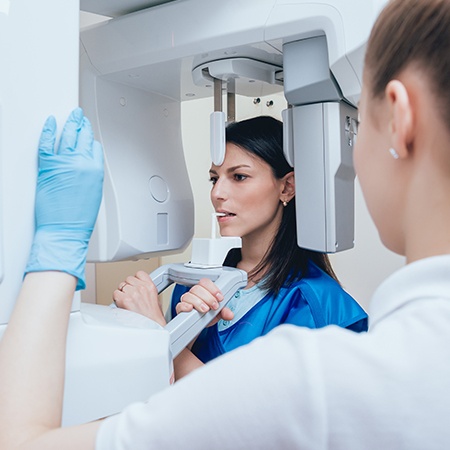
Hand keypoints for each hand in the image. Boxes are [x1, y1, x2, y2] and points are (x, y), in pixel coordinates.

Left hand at [25, 108, 103, 289]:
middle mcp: (81, 163)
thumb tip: (85, 167)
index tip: (88, 135)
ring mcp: (64, 163)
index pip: (95, 147)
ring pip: (67, 135)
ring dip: (70, 123)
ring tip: (71, 116)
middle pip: (82, 137)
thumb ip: (91, 176)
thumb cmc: (79, 218)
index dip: (91, 140)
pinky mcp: (47, 166)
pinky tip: (50, 122)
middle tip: (80, 117)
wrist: (65, 230)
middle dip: (82, 125)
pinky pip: (46, 143)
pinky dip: (48, 130)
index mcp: (95, 170)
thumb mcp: (94, 194)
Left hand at [113, 270, 165, 326]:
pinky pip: (115, 294)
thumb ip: (146, 289)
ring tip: (127, 302)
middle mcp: (142, 288)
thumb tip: (137, 288)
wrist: (152, 326)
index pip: (139, 274)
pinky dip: (117, 299)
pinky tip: (122, 304)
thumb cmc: (153, 316)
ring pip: (121, 286)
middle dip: (128, 287)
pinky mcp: (124, 300)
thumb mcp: (155, 298)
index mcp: (150, 286)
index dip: (135, 280)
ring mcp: (133, 293)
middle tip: (130, 296)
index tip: (134, 284)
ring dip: (122, 293)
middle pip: (128, 279)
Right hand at [175, 278, 233, 326]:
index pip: (205, 282)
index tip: (220, 298)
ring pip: (189, 295)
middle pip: (197, 288)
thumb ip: (224, 312)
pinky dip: (185, 306)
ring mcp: (186, 301)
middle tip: (214, 306)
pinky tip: (191, 308)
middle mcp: (194, 294)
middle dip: (208, 297)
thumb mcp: (218, 313)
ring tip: (206, 310)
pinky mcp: (181, 309)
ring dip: (198, 302)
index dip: (213, 288)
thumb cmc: (207, 316)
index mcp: (203, 291)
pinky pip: (180, 305)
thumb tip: (229, 314)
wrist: (199, 327)